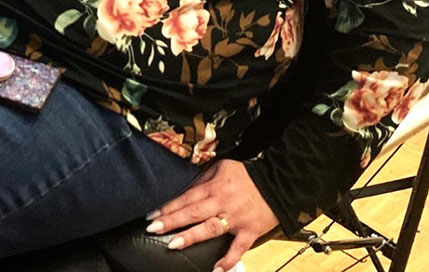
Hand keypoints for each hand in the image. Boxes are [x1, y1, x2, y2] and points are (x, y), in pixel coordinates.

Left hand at [145, 159, 277, 271]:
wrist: (277, 182)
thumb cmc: (246, 174)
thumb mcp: (221, 168)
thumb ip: (203, 180)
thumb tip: (186, 190)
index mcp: (213, 187)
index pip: (186, 198)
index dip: (168, 206)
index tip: (152, 215)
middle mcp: (221, 203)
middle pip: (192, 212)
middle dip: (171, 221)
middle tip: (153, 228)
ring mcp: (235, 219)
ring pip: (210, 229)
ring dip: (191, 237)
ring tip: (173, 244)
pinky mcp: (250, 232)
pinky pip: (238, 248)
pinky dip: (228, 260)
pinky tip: (217, 270)